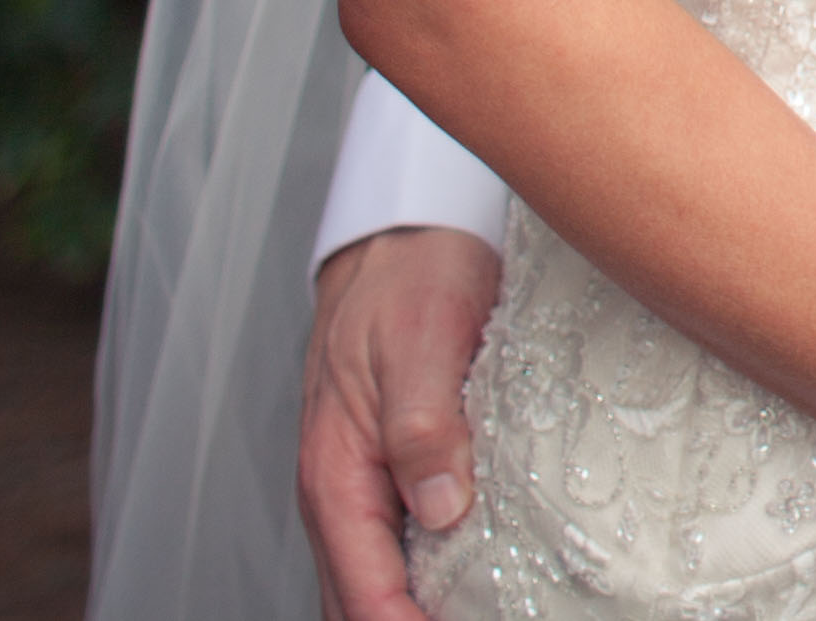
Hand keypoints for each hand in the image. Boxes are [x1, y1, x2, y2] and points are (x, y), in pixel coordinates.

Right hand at [299, 225, 504, 620]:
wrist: (400, 233)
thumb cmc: (409, 275)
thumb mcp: (422, 339)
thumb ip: (424, 427)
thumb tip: (440, 510)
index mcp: (336, 471)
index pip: (365, 594)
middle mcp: (337, 491)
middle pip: (357, 605)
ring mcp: (357, 486)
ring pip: (369, 583)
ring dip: (411, 611)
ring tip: (479, 614)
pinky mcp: (382, 473)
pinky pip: (387, 551)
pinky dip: (416, 585)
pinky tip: (464, 589)